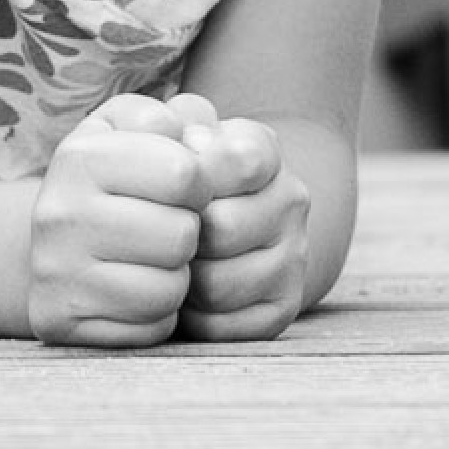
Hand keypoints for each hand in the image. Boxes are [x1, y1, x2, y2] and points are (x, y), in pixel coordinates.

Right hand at [24, 93, 211, 347]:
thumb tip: (199, 134)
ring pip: (168, 289)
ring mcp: (54, 272)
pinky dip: (156, 315)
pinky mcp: (60, 320)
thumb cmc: (115, 179)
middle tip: (164, 228)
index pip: (185, 173)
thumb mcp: (134, 130)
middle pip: (181, 235)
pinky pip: (148, 328)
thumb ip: (176, 116)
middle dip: (186, 233)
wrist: (54, 241)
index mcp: (79, 156)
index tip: (184, 187)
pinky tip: (134, 292)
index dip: (200, 183)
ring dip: (175, 277)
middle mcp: (57, 213)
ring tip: (150, 261)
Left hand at [175, 108, 311, 341]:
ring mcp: (292, 257)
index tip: (169, 183)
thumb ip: (157, 122)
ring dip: (182, 279)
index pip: (240, 159)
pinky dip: (193, 317)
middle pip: (221, 228)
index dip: (192, 177)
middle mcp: (290, 202)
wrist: (199, 228)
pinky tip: (185, 297)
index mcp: (263, 152)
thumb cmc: (163, 180)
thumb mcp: (156, 140)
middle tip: (158, 233)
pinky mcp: (281, 308)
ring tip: (169, 265)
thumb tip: (176, 129)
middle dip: (179, 235)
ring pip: (220, 283)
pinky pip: (224, 326)